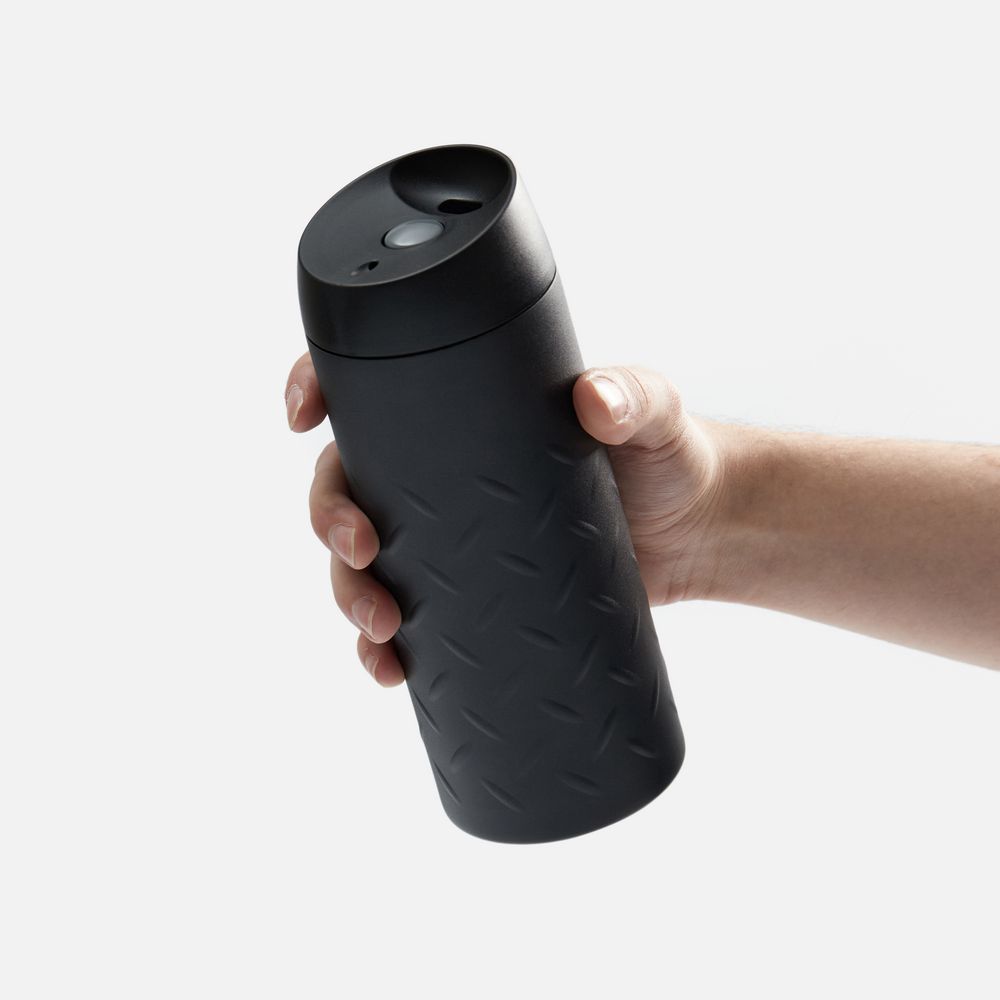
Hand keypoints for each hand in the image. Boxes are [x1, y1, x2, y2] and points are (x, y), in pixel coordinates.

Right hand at [285, 355, 730, 685]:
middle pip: (348, 486)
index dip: (316, 389)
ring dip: (348, 596)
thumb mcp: (651, 414)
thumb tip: (596, 402)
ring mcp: (452, 536)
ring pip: (364, 562)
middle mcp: (441, 471)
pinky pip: (408, 620)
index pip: (370, 390)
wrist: (696, 532)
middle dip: (330, 522)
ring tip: (383, 633)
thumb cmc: (668, 456)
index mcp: (463, 410)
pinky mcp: (474, 592)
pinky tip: (390, 672)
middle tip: (364, 555)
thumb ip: (633, 396)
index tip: (301, 416)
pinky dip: (384, 651)